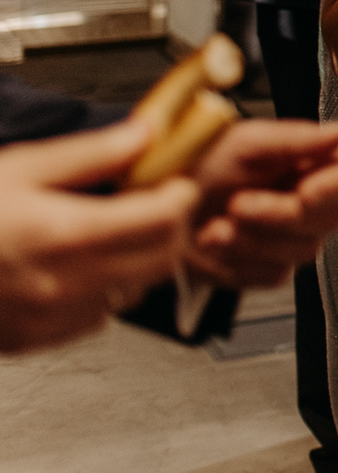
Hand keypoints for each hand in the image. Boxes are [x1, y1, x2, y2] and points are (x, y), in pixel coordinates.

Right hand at [0, 119, 198, 354]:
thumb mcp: (19, 168)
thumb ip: (90, 155)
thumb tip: (143, 135)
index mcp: (63, 233)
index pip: (163, 219)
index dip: (180, 195)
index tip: (175, 181)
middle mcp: (63, 283)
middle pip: (160, 258)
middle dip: (168, 227)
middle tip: (153, 202)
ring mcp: (50, 318)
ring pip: (134, 290)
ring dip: (139, 260)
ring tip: (111, 231)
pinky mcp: (34, 340)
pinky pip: (97, 317)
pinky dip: (103, 290)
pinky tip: (77, 265)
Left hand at [181, 121, 337, 289]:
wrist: (155, 209)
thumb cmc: (197, 166)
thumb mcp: (244, 142)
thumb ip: (296, 138)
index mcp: (312, 163)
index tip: (307, 192)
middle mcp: (311, 202)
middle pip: (330, 217)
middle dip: (278, 214)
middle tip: (236, 204)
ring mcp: (292, 239)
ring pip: (303, 251)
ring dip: (253, 239)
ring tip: (215, 226)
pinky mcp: (268, 269)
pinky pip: (274, 275)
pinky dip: (240, 261)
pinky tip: (216, 244)